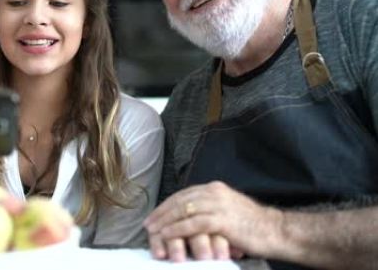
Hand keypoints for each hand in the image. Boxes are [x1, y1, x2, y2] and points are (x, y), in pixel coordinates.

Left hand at [144, 181, 282, 259]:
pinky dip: (177, 229)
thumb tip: (186, 219)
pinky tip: (167, 235)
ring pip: (183, 210)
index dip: (165, 206)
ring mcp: (218, 205)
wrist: (276, 231)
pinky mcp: (223, 220)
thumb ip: (208, 210)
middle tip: (147, 225)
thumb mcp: (226, 210)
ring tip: (153, 231)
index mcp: (214, 189)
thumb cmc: (252, 226)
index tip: (153, 216)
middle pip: (179, 201)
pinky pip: (194, 223)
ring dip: (165, 222)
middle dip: (161, 213)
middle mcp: (214, 192)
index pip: (182, 195)